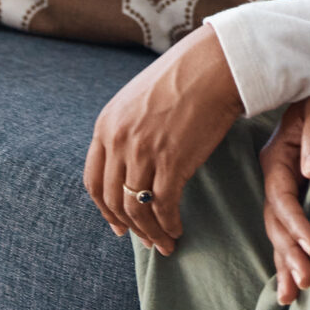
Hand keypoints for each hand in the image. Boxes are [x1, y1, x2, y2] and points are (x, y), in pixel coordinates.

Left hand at [86, 24, 244, 254]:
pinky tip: (177, 230)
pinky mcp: (172, 161)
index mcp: (106, 125)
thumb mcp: (138, 100)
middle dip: (129, 226)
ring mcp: (143, 151)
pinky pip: (163, 205)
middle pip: (113, 199)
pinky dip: (168, 225)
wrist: (215, 65)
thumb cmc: (184, 79)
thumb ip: (127, 130)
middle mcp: (118, 140)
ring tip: (164, 243)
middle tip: (145, 239)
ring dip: (150, 232)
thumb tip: (132, 167)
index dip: (105, 209)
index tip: (118, 225)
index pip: (94, 181)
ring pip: (137, 208)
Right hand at [259, 90, 309, 302]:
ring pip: (278, 232)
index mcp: (277, 155)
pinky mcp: (295, 194)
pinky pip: (286, 230)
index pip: (281, 198)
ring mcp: (283, 187)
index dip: (296, 224)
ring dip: (286, 262)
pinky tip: (290, 283)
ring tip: (295, 295)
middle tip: (308, 280)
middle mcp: (275, 175)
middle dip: (289, 253)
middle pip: (276, 222)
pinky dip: (287, 255)